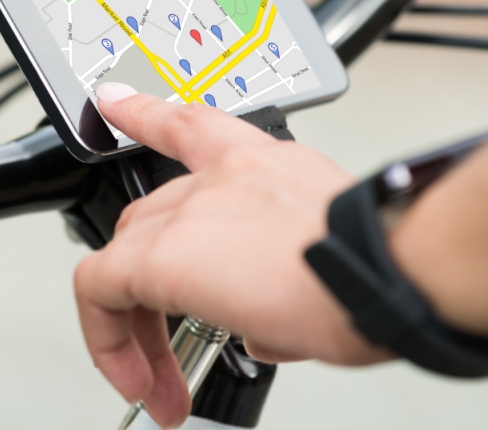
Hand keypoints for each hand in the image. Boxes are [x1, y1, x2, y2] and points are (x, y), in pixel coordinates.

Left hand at [73, 83, 388, 428]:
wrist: (388, 270)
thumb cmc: (386, 263)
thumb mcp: (330, 257)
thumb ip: (279, 282)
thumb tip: (262, 326)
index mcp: (262, 165)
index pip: (191, 127)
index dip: (147, 113)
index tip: (120, 104)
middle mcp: (221, 178)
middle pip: (152, 219)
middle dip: (153, 282)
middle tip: (171, 341)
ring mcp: (190, 211)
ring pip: (125, 256)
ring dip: (137, 326)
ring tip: (157, 383)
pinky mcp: (163, 255)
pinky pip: (100, 287)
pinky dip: (103, 334)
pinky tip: (122, 371)